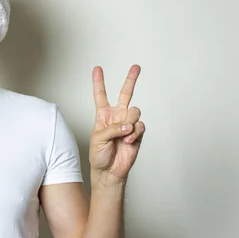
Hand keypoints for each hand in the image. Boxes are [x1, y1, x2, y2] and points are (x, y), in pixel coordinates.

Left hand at [89, 65, 144, 181]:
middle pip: (125, 94)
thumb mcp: (98, 139)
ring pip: (135, 111)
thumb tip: (127, 125)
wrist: (109, 170)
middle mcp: (117, 116)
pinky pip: (140, 126)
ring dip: (129, 122)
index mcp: (103, 115)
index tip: (97, 68)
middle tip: (136, 67)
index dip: (99, 82)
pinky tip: (128, 141)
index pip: (100, 95)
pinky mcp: (137, 133)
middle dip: (131, 79)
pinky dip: (134, 134)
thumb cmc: (99, 155)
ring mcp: (128, 123)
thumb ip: (112, 128)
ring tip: (124, 134)